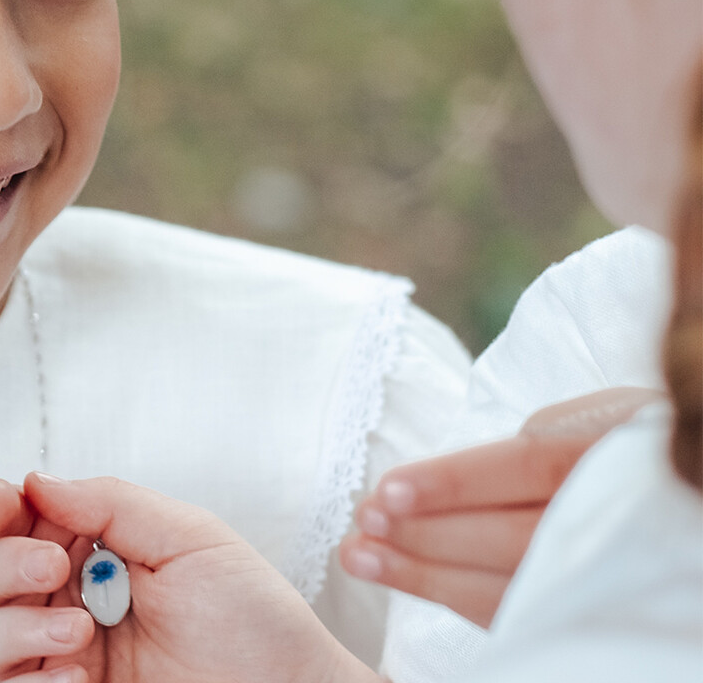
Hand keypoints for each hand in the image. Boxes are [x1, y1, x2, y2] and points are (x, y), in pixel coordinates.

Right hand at [0, 474, 377, 682]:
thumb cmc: (255, 620)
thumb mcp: (191, 538)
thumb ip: (112, 505)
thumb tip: (37, 481)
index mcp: (91, 552)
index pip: (15, 522)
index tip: (5, 504)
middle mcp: (65, 602)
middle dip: (3, 565)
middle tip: (54, 569)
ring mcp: (60, 657)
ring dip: (13, 629)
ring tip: (78, 635)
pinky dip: (30, 682)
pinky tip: (78, 677)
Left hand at [340, 386, 661, 626]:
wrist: (678, 491)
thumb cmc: (627, 443)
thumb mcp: (599, 417)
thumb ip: (539, 441)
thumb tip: (456, 482)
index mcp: (619, 455)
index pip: (530, 469)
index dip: (455, 482)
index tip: (389, 491)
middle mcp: (621, 520)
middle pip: (515, 537)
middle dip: (429, 533)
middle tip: (366, 522)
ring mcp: (608, 573)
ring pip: (512, 587)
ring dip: (423, 574)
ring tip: (358, 556)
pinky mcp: (584, 606)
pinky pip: (515, 612)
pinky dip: (449, 595)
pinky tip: (399, 575)